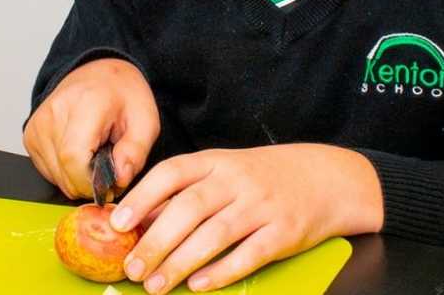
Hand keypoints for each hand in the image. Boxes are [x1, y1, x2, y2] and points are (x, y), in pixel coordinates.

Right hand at [23, 58, 159, 199]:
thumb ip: (135, 152)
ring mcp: (37, 124)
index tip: (111, 182)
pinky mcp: (30, 135)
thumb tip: (119, 180)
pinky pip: (48, 171)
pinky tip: (80, 152)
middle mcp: (54, 112)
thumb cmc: (122, 96)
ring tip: (94, 153)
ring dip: (78, 177)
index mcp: (86, 104)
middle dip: (90, 182)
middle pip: (64, 173)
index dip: (93, 182)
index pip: (73, 158)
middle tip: (108, 164)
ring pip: (55, 177)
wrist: (99, 75)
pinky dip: (66, 171)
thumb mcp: (146, 121)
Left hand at [108, 144, 383, 292]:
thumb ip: (185, 192)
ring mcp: (262, 205)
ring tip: (156, 285)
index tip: (117, 223)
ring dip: (181, 262)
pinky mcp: (284, 232)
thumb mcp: (224, 171)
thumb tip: (139, 219)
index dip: (142, 197)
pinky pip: (249, 253)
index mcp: (216, 161)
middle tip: (132, 268)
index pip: (172, 173)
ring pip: (215, 234)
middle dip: (156, 241)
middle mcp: (237, 180)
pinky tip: (200, 285)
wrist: (326, 178)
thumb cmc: (262, 177)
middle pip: (189, 209)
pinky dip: (222, 271)